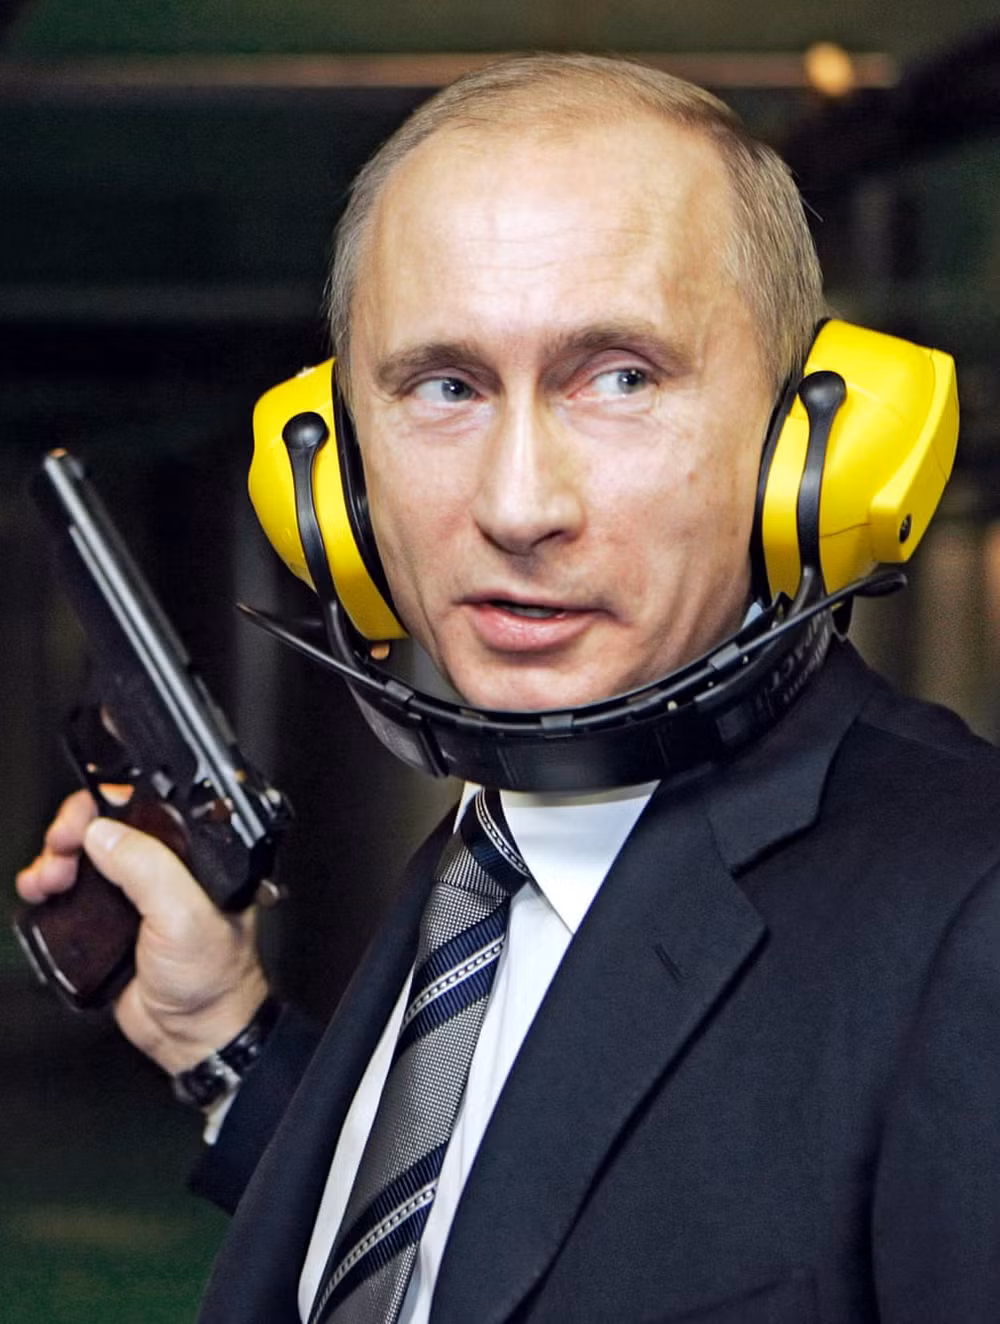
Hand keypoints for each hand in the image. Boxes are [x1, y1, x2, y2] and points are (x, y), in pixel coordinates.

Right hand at [17, 789, 270, 1074]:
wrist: (196, 1035)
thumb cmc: (214, 977)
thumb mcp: (184, 916)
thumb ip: (148, 869)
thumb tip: (105, 833)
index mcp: (195, 855)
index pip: (148, 807)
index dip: (109, 804)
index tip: (81, 819)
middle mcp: (166, 867)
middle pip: (108, 827)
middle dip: (74, 831)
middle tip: (60, 848)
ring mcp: (135, 894)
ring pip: (85, 856)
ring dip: (56, 859)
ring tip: (47, 878)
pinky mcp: (110, 921)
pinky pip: (73, 891)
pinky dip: (51, 885)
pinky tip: (40, 891)